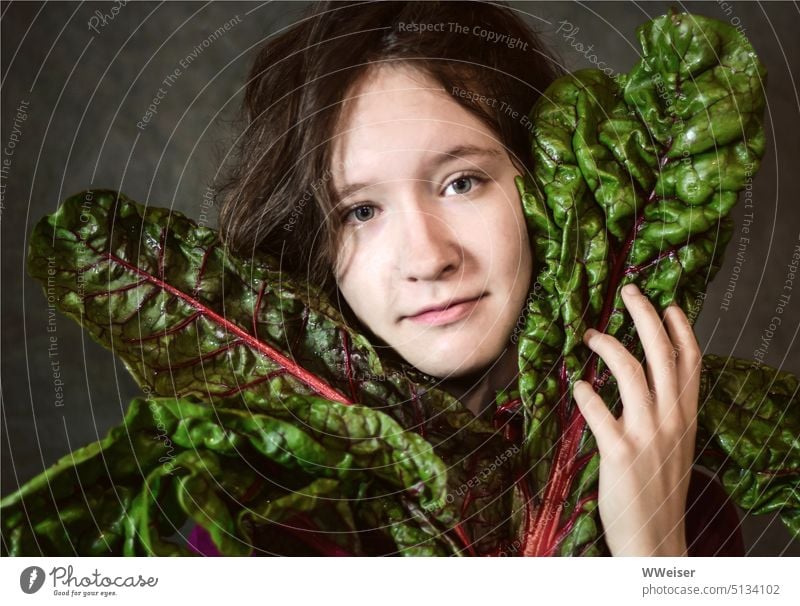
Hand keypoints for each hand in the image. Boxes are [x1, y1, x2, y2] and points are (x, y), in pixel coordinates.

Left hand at [573, 283, 700, 555]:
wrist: (655, 541)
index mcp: (686, 418)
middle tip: (630, 291)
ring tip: (592, 335)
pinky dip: (586, 394)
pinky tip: (577, 386)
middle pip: (662, 355)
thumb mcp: (673, 447)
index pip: (691, 363)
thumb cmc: (658, 492)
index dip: (680, 330)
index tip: (669, 304)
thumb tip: (648, 385)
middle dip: (646, 317)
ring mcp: (647, 436)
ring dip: (610, 348)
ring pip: (632, 373)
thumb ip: (665, 415)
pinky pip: (599, 411)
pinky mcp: (620, 452)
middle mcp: (672, 421)